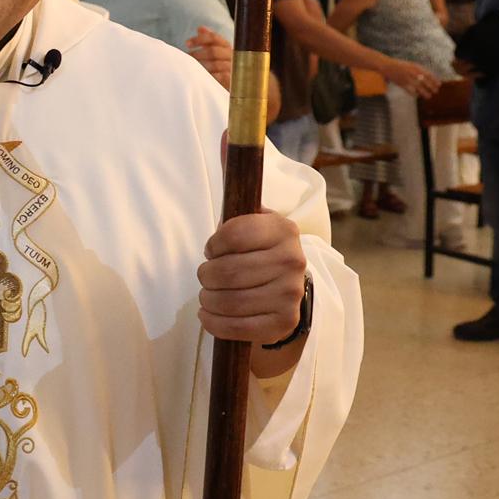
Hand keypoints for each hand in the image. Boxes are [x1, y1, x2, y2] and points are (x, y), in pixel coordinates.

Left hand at [186, 27, 233, 88]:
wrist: (238, 86)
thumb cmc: (222, 68)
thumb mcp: (216, 53)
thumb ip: (208, 41)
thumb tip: (200, 28)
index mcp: (227, 47)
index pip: (214, 38)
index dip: (199, 39)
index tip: (187, 43)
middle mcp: (233, 56)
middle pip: (213, 51)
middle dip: (197, 54)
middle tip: (188, 58)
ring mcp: (234, 69)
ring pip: (215, 64)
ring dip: (201, 66)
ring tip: (192, 69)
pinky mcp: (233, 82)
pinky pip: (220, 77)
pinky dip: (210, 76)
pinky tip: (202, 77)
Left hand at [198, 212, 306, 346]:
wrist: (286, 286)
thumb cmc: (258, 251)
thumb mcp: (252, 222)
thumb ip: (236, 206)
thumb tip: (222, 171)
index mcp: (284, 230)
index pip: (234, 234)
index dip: (214, 245)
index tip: (212, 251)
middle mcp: (293, 261)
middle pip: (228, 272)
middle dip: (206, 275)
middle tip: (206, 276)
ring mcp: (290, 294)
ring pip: (229, 301)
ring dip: (207, 299)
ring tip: (208, 294)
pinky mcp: (284, 323)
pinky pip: (236, 327)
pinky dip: (213, 323)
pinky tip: (208, 314)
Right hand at [382, 58, 438, 97]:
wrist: (387, 65)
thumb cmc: (400, 65)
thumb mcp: (411, 65)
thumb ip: (419, 70)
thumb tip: (428, 77)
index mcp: (416, 67)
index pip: (428, 74)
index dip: (434, 80)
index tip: (439, 84)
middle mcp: (412, 72)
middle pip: (425, 81)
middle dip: (431, 87)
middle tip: (435, 91)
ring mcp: (407, 78)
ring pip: (419, 87)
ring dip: (425, 93)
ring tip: (429, 96)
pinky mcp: (402, 84)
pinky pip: (410, 91)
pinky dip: (415, 94)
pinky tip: (417, 96)